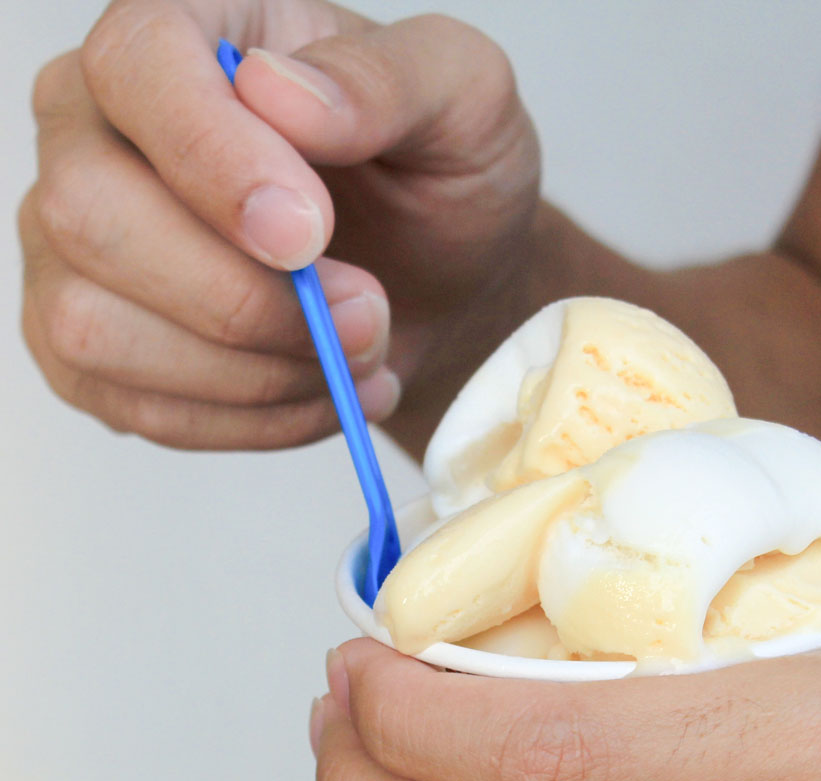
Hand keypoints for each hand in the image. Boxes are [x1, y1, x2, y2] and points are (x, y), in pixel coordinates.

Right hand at [21, 0, 538, 449]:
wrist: (440, 279)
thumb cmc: (439, 178)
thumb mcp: (465, 102)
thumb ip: (389, 78)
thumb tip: (278, 93)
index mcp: (182, 33)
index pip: (136, 69)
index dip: (214, 162)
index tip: (311, 235)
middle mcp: (96, 129)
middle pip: (93, 217)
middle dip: (246, 299)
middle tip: (368, 313)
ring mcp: (76, 245)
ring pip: (96, 329)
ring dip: (253, 375)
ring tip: (357, 355)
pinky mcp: (95, 348)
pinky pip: (138, 408)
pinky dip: (250, 422)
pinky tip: (322, 392)